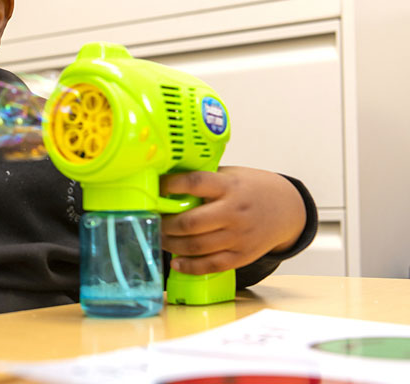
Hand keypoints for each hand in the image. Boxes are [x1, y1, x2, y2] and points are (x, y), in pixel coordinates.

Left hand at [159, 166, 305, 274]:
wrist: (287, 209)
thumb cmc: (251, 189)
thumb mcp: (231, 175)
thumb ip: (206, 180)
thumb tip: (168, 179)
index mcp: (229, 187)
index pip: (196, 183)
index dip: (172, 185)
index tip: (157, 186)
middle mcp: (234, 212)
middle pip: (191, 222)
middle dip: (166, 224)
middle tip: (154, 220)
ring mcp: (239, 236)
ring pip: (197, 247)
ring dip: (172, 244)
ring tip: (161, 238)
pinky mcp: (242, 256)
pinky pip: (212, 265)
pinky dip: (190, 266)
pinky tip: (176, 262)